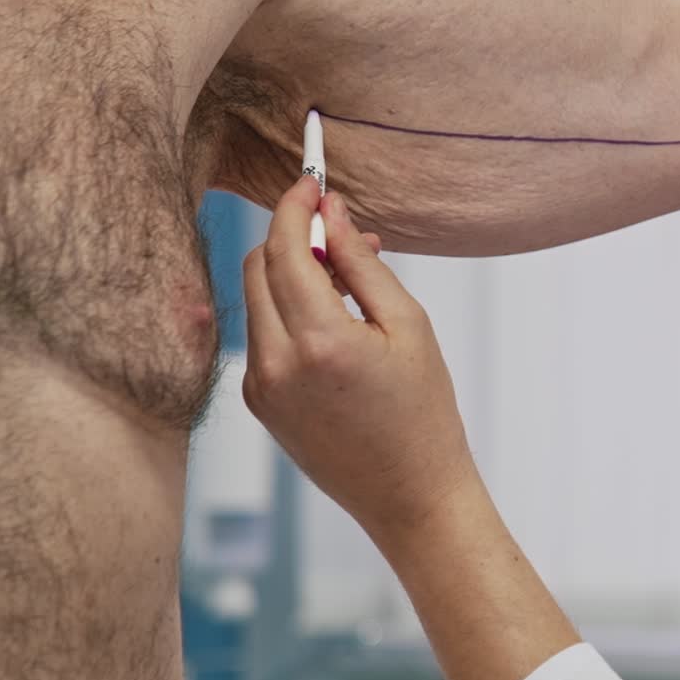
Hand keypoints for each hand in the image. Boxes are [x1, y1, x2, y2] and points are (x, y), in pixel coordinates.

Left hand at [242, 178, 478, 537]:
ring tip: (348, 285)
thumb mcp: (408, 327)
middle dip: (292, 238)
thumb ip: (363, 263)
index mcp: (320, 343)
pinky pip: (262, 337)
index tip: (313, 182)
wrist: (410, 497)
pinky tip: (334, 326)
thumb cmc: (423, 414)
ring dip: (291, 276)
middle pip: (258, 266)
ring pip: (256, 300)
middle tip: (341, 236)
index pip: (286, 248)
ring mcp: (260, 388)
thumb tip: (332, 212)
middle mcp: (275, 365)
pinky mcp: (258, 405)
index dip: (296, 206)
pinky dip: (288, 315)